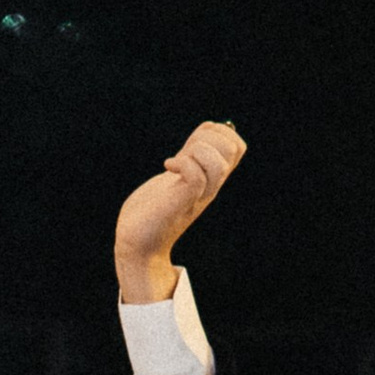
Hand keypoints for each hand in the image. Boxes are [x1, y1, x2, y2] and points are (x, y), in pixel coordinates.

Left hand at [115, 120, 245, 301]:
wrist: (138, 243)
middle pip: (234, 148)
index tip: (194, 140)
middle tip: (185, 150)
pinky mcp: (181, 203)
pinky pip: (196, 177)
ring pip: (218, 163)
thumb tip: (205, 131)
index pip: (237, 146)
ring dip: (195, 152)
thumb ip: (190, 157)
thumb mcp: (177, 173)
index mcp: (211, 178)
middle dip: (209, 137)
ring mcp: (198, 195)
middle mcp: (210, 186)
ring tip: (175, 162)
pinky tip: (167, 167)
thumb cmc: (152, 208)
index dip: (219, 131)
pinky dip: (181, 164)